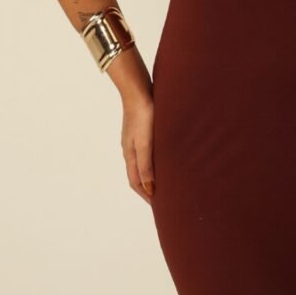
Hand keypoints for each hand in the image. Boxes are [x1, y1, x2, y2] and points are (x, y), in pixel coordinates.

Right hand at [120, 89, 154, 204]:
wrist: (139, 89)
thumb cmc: (143, 115)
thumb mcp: (145, 143)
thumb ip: (146, 166)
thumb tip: (149, 189)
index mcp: (129, 154)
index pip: (135, 181)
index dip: (146, 194)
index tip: (158, 205)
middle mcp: (130, 148)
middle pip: (138, 174)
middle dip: (148, 187)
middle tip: (163, 196)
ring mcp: (135, 138)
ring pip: (143, 162)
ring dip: (151, 173)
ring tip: (166, 179)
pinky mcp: (143, 128)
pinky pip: (147, 150)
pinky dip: (154, 159)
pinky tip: (164, 155)